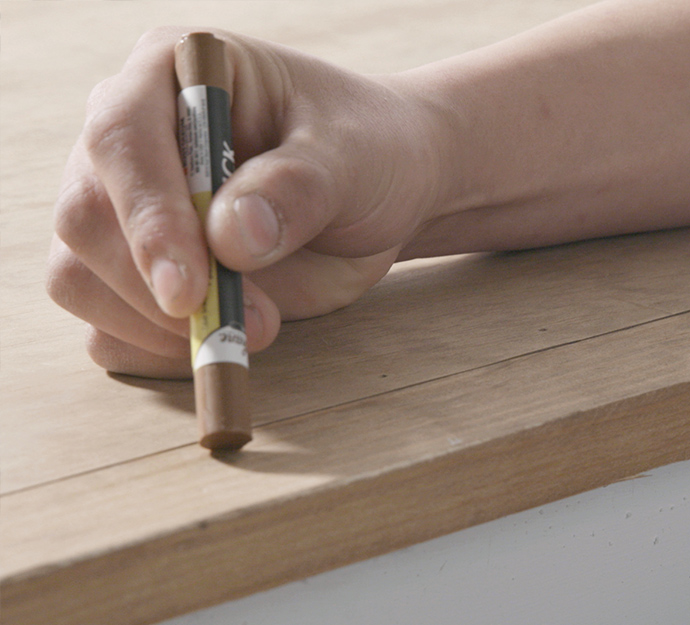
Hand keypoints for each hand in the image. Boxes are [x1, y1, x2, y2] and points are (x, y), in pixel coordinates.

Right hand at [47, 27, 448, 377]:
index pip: (122, 138)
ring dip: (155, 328)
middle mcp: (130, 138)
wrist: (381, 194)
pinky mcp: (132, 272)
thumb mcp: (354, 157)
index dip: (147, 217)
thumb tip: (229, 237)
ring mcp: (121, 208)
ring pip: (79, 277)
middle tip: (249, 322)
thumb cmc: (366, 152)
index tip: (189, 289)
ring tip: (260, 327)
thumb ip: (296, 187)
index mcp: (173, 75)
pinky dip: (153, 352)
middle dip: (156, 287)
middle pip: (85, 217)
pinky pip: (107, 327)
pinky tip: (218, 341)